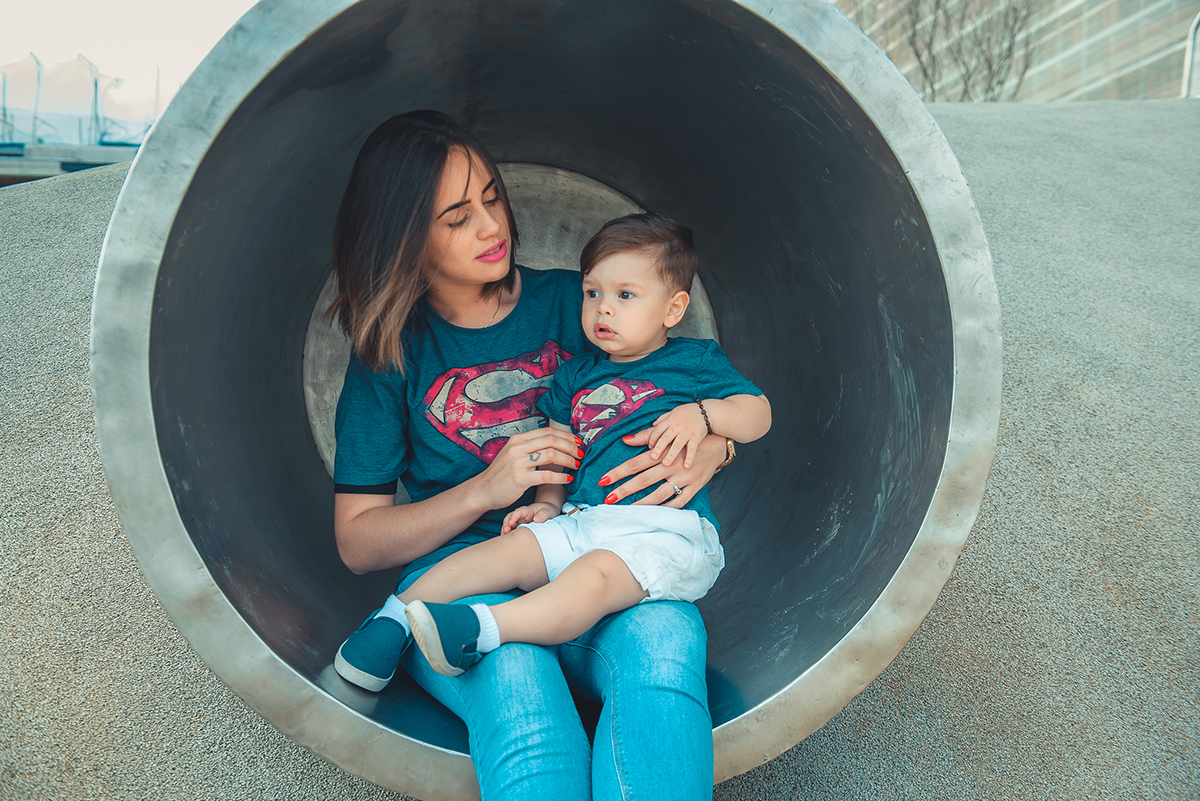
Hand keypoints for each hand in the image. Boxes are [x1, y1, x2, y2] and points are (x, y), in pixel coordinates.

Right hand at [471, 428, 580, 511]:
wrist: (483, 490)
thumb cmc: (501, 474)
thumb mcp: (513, 454)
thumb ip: (530, 447)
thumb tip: (554, 444)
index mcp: (518, 439)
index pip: (547, 432)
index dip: (566, 436)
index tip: (578, 442)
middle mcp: (517, 448)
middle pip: (552, 441)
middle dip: (570, 447)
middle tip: (581, 454)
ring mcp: (517, 463)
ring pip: (551, 455)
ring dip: (568, 460)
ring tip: (576, 466)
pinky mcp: (519, 479)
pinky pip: (546, 475)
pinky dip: (561, 477)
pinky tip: (568, 479)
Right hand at [501, 501, 561, 533]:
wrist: (549, 512)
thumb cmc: (548, 511)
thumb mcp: (548, 511)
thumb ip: (543, 515)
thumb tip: (536, 519)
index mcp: (527, 510)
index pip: (517, 512)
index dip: (513, 517)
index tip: (511, 523)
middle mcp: (521, 515)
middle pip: (510, 518)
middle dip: (506, 524)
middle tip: (505, 532)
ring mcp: (519, 521)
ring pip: (509, 524)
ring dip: (505, 530)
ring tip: (503, 537)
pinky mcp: (520, 527)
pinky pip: (512, 530)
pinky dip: (509, 534)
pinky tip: (507, 540)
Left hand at [599, 431, 726, 508]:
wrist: (717, 443)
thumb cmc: (687, 440)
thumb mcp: (668, 435)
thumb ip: (646, 437)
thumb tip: (625, 439)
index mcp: (662, 453)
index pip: (635, 463)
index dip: (618, 472)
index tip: (603, 480)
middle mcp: (671, 466)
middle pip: (643, 480)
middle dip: (624, 490)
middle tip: (608, 499)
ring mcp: (683, 478)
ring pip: (660, 494)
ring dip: (642, 503)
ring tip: (627, 510)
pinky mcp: (694, 487)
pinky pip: (680, 501)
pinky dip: (667, 508)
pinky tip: (655, 514)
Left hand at [647, 403, 708, 468]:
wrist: (706, 411)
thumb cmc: (688, 412)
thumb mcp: (673, 412)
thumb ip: (663, 419)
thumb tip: (653, 425)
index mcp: (669, 421)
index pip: (657, 431)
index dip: (652, 439)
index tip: (650, 447)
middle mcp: (677, 427)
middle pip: (665, 438)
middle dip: (659, 448)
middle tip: (653, 457)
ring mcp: (687, 432)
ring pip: (677, 444)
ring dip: (671, 454)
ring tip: (665, 464)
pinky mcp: (696, 437)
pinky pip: (692, 448)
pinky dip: (689, 457)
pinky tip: (686, 466)